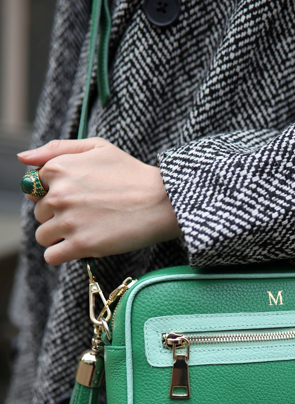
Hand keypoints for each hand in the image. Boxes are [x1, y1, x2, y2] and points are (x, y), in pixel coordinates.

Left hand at [17, 138, 180, 265]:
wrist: (162, 201)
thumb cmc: (132, 174)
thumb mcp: (98, 147)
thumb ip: (57, 148)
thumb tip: (22, 158)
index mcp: (58, 169)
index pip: (34, 187)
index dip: (54, 194)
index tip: (78, 197)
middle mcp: (58, 194)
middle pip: (39, 213)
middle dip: (58, 215)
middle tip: (89, 214)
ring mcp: (68, 221)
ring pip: (43, 236)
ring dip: (60, 236)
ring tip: (87, 230)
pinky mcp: (80, 245)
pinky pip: (52, 256)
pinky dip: (62, 255)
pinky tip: (81, 247)